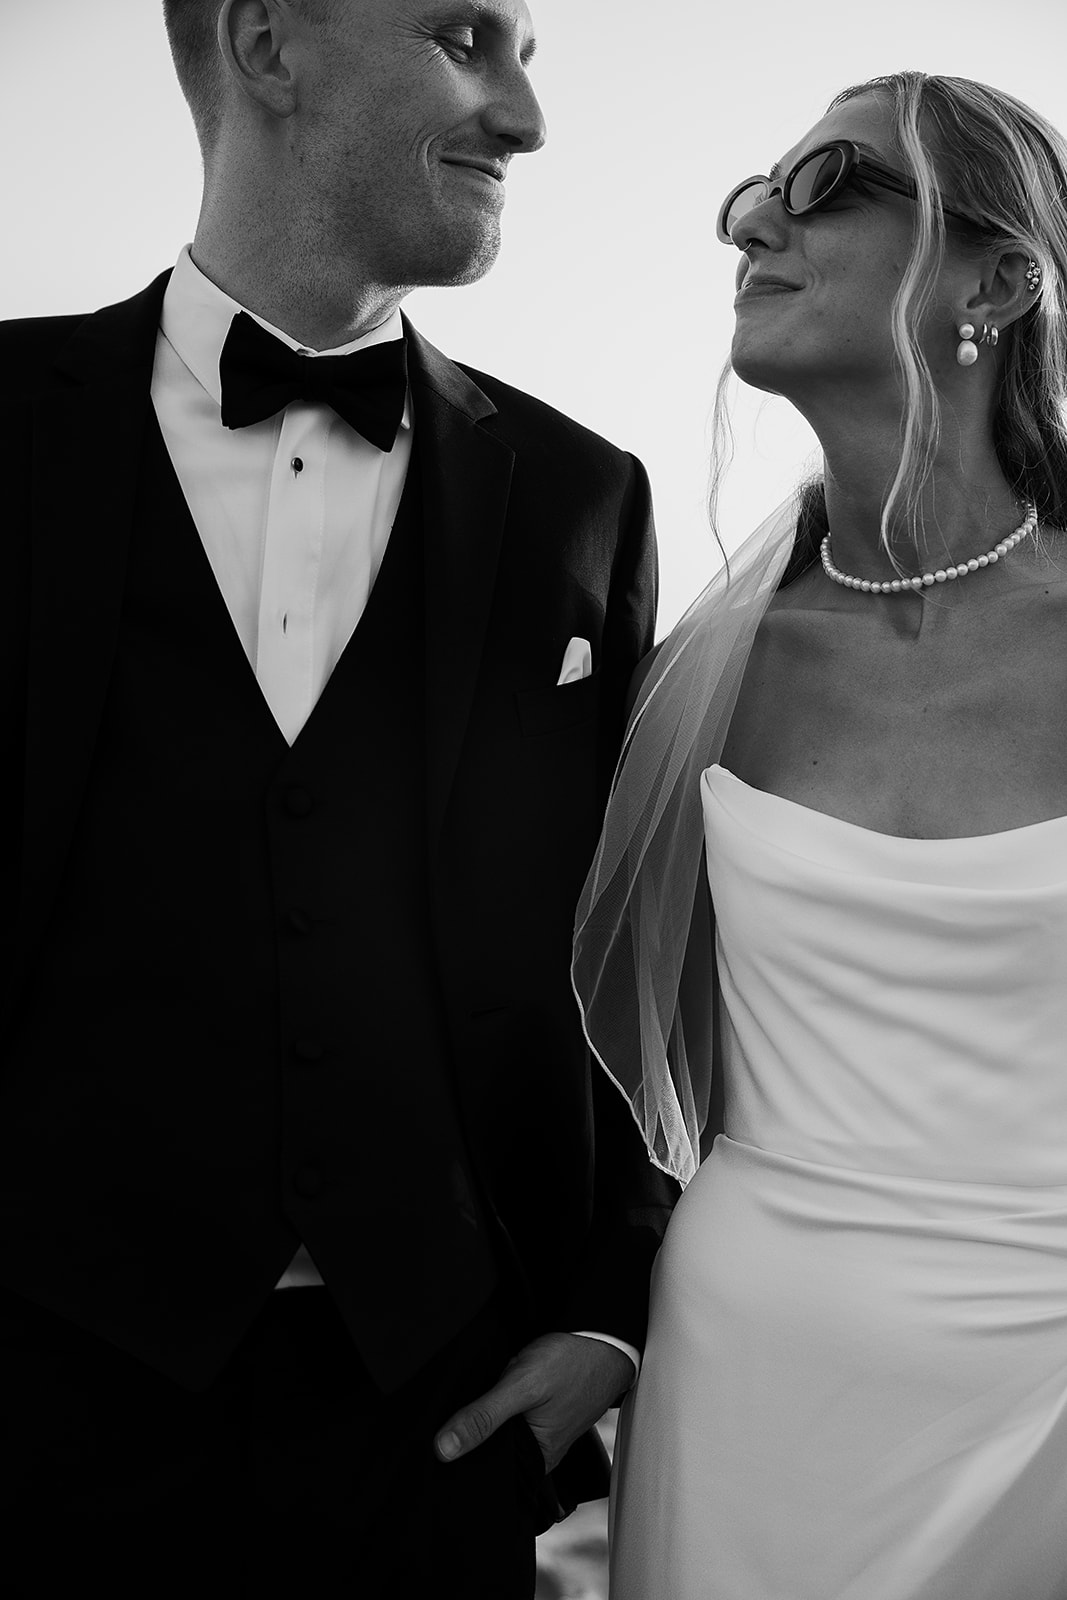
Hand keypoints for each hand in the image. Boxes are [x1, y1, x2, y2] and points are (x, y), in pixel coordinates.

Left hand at [434, 1332, 635, 1474]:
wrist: (603, 1335)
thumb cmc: (572, 1363)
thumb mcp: (522, 1386)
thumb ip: (483, 1417)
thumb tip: (443, 1449)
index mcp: (538, 1461)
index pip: (489, 1473)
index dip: (462, 1461)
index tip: (436, 1449)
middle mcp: (540, 1451)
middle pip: (492, 1449)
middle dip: (474, 1432)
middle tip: (460, 1414)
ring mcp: (541, 1429)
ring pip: (500, 1429)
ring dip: (487, 1413)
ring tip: (478, 1398)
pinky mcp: (540, 1409)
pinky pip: (511, 1412)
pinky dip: (500, 1401)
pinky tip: (495, 1387)